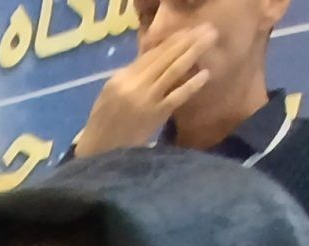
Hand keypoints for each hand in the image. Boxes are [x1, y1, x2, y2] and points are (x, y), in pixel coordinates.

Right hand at [71, 23, 216, 153]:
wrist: (100, 151)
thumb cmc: (104, 122)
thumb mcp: (110, 94)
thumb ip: (131, 76)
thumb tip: (156, 60)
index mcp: (121, 78)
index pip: (150, 54)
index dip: (170, 42)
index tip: (187, 32)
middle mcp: (133, 84)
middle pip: (164, 57)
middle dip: (186, 42)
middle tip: (204, 31)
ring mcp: (146, 99)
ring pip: (172, 71)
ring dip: (192, 54)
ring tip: (208, 42)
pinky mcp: (156, 115)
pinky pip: (177, 96)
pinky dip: (191, 84)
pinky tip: (205, 75)